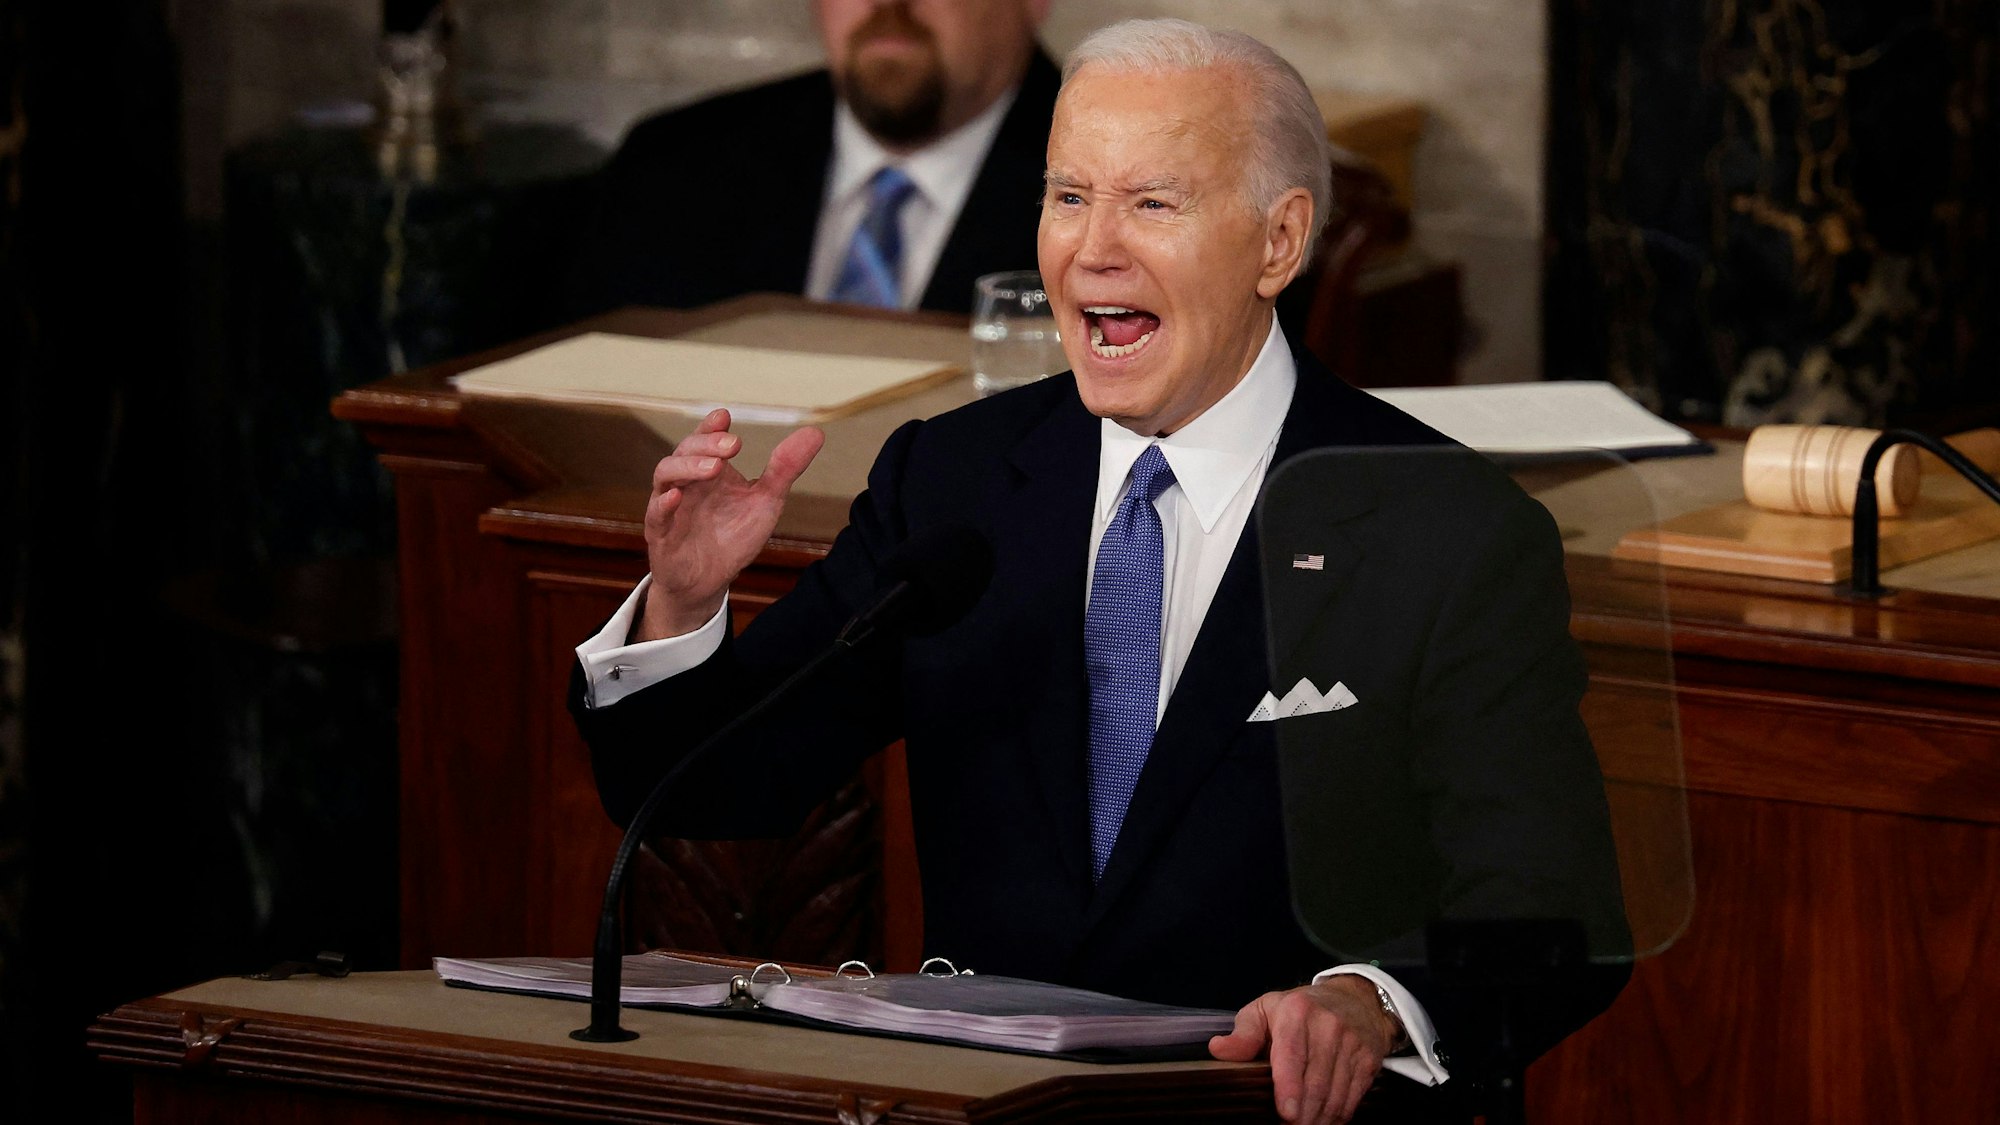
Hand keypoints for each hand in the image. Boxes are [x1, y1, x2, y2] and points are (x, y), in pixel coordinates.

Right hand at [635, 408, 824, 639]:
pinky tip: (676, 497)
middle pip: (685, 451)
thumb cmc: (733, 536)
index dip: (711, 427)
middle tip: (734, 445)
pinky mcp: (660, 534)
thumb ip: (785, 469)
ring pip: (665, 475)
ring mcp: (669, 506)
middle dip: (707, 444)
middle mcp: (686, 482)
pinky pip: (655, 515)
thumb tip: (815, 433)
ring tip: (713, 467)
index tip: (725, 417)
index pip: (705, 439)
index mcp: (709, 470)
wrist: (709, 580)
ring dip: (687, 467)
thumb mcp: (765, 501)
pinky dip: (663, 504)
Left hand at [1209, 976, 1396, 1124]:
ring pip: (1334, 1096)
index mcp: (1297, 1012)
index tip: (1285, 1113)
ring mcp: (1353, 1043)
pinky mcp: (1368, 1060)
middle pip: (1315, 1083)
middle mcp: (1329, 1025)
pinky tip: (1321, 1120)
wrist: (1354, 1000)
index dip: (1289, 1087)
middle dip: (1301, 1115)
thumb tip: (1218, 1049)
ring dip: (1317, 1120)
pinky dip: (1335, 1116)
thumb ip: (1243, 1034)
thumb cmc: (1300, 1010)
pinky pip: (1352, 1100)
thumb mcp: (1265, 1010)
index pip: (1293, 1054)